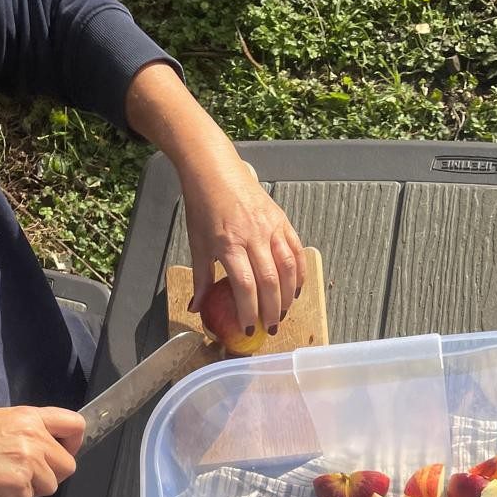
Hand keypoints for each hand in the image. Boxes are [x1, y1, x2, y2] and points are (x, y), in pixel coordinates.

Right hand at [0, 406, 83, 496]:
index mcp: (28, 416)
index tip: (62, 451)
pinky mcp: (18, 485)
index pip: (75, 424)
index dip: (72, 442)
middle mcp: (33, 436)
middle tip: (22, 473)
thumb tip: (46, 444)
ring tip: (1, 478)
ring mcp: (28, 462)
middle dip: (49, 474)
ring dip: (29, 489)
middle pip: (68, 465)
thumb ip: (25, 430)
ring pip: (50, 486)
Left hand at [178, 146, 304, 332]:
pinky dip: (299, 273)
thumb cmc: (202, 206)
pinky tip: (296, 290)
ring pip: (287, 268)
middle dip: (272, 310)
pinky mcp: (281, 219)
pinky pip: (296, 251)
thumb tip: (197, 309)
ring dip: (288, 295)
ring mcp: (270, 227)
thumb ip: (201, 279)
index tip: (249, 328)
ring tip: (282, 313)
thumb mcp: (197, 243)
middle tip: (271, 328)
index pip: (244, 285)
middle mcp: (253, 236)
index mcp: (228, 243)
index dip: (249, 310)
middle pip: (269, 281)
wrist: (214, 168)